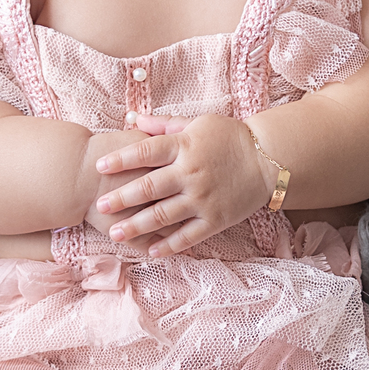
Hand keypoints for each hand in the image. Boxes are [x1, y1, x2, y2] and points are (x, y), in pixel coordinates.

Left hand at [92, 114, 276, 255]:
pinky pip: (188, 236)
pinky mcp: (215, 219)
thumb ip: (163, 125)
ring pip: (163, 215)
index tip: (99, 167)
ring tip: (115, 234)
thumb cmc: (230, 137)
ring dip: (137, 226)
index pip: (146, 152)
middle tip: (99, 205)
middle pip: (149, 187)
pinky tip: (150, 251)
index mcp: (185, 147)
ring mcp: (203, 199)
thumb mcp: (197, 123)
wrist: (269, 159)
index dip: (121, 160)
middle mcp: (191, 174)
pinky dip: (168, 245)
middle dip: (121, 198)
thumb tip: (131, 118)